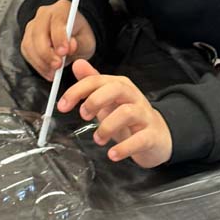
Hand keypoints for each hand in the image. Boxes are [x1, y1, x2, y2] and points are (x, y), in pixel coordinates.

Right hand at [21, 0, 95, 80]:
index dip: (59, 37)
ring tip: (53, 72)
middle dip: (47, 52)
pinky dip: (36, 64)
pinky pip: (26, 51)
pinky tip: (47, 71)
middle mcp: (45, 14)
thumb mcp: (87, 41)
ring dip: (41, 61)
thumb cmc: (80, 37)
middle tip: (57, 66)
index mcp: (62, 9)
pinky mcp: (27, 38)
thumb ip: (79, 43)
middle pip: (39, 32)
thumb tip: (70, 45)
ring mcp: (33, 25)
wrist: (74, 38)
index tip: (64, 52)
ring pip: (30, 43)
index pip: (57, 21)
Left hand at [57, 60, 172, 168]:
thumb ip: (92, 83)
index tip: (62, 105)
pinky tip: (112, 154)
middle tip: (83, 116)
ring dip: (107, 127)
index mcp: (120, 86)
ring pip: (127, 113)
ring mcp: (144, 116)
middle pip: (115, 89)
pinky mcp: (152, 135)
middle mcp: (133, 97)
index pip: (97, 80)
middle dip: (95, 101)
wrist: (157, 136)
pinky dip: (124, 148)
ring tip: (98, 139)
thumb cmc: (129, 118)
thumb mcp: (108, 99)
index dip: (77, 91)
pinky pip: (140, 139)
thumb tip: (77, 65)